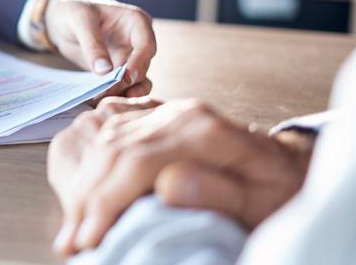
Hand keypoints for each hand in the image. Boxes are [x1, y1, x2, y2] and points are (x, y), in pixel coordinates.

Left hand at [45, 0, 155, 96]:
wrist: (59, 18)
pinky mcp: (117, 71)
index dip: (139, 62)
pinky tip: (101, 101)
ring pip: (137, 81)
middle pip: (142, 67)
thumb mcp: (79, 20)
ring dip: (125, 92)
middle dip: (126, 82)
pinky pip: (123, 86)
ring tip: (107, 100)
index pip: (146, 45)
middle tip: (107, 93)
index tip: (125, 77)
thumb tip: (104, 71)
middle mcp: (137, 41)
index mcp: (136, 21)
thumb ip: (92, 44)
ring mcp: (128, 57)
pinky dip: (115, 94)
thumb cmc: (71, 9)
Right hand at [49, 99, 312, 255]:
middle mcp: (177, 113)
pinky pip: (110, 136)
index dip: (107, 201)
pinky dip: (92, 169)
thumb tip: (168, 185)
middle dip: (87, 199)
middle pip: (114, 149)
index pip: (138, 160)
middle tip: (71, 242)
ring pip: (106, 142)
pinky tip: (84, 196)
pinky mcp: (154, 119)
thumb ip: (220, 192)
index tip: (90, 237)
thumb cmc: (277, 189)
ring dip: (84, 187)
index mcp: (203, 129)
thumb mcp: (263, 200)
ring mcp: (163, 113)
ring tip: (72, 227)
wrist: (284, 163)